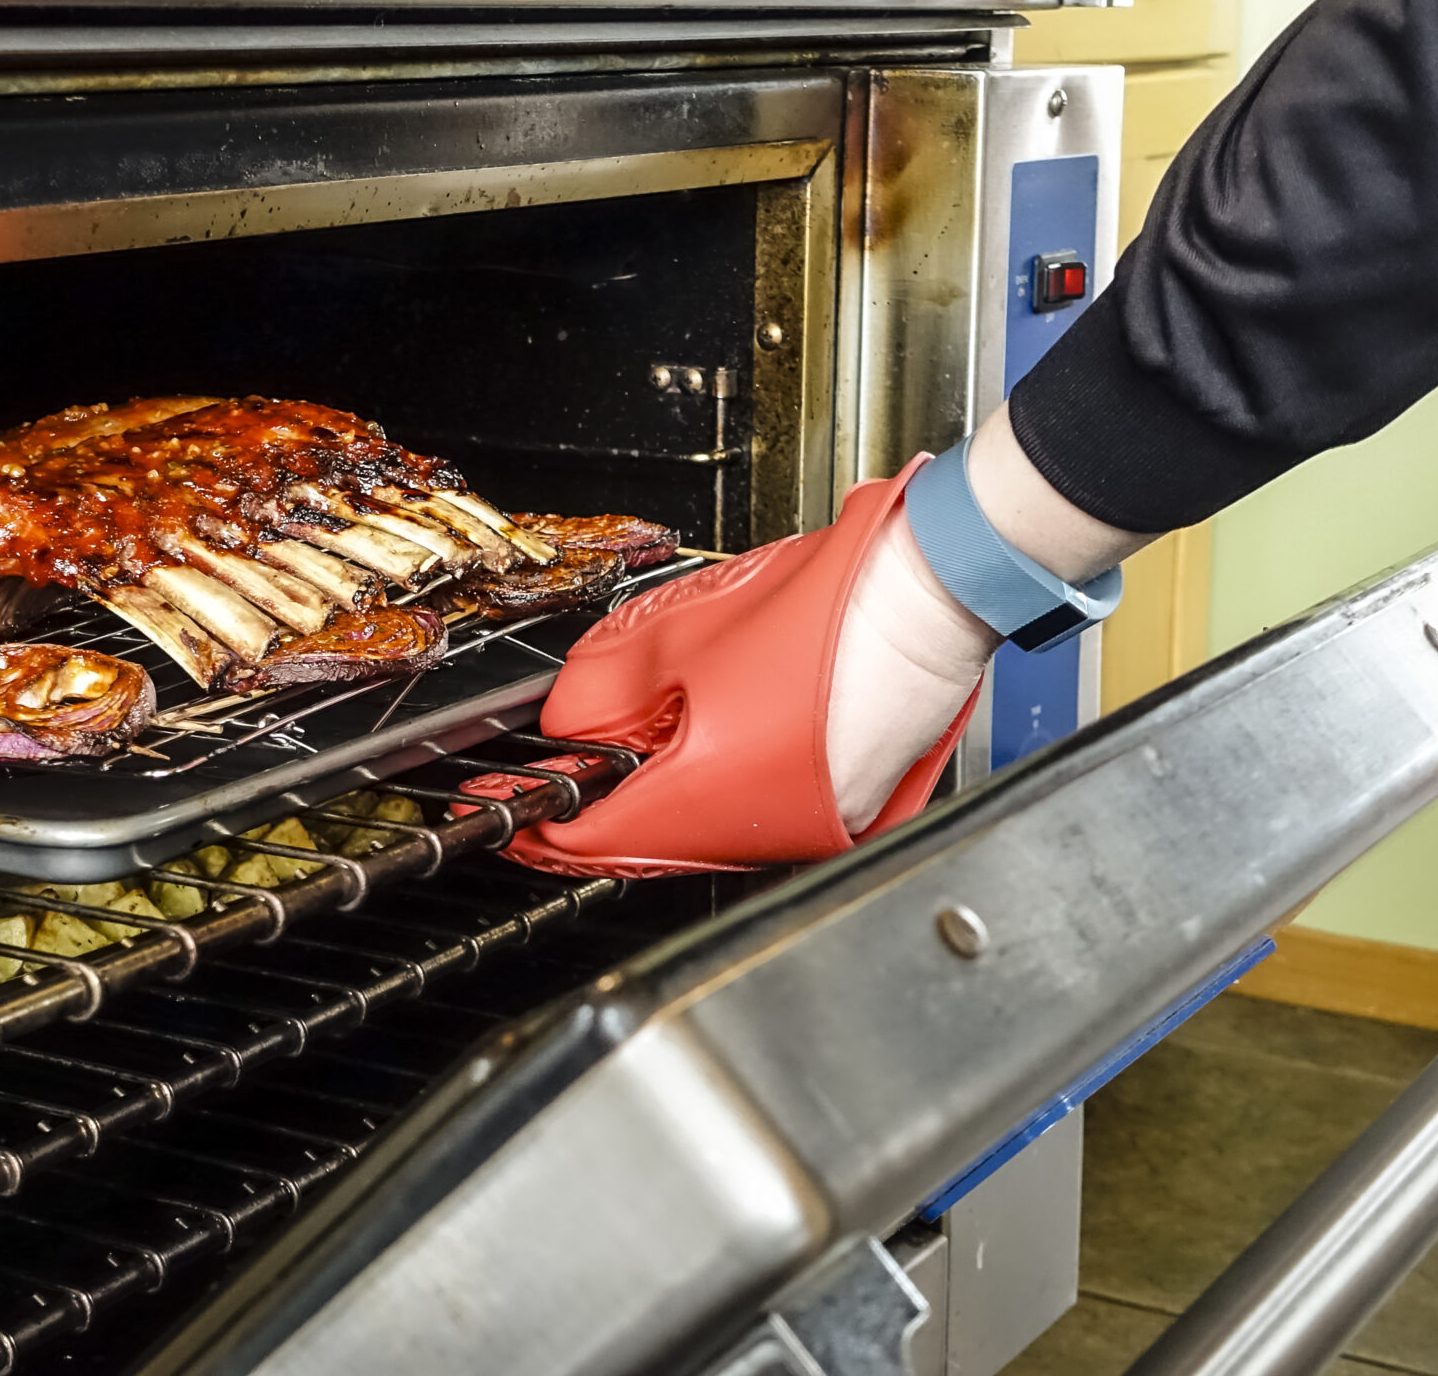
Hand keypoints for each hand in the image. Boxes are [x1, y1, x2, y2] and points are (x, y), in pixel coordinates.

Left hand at [522, 457, 982, 874]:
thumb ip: (597, 694)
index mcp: (710, 797)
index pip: (594, 841)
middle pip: (650, 846)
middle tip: (561, 779)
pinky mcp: (843, 810)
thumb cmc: (826, 608)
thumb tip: (566, 730)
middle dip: (599, 812)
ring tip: (633, 749)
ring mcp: (811, 828)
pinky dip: (717, 792)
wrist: (929, 591)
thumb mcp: (673, 637)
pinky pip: (755, 818)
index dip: (541, 824)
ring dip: (659, 801)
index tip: (508, 811)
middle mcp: (763, 833)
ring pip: (703, 834)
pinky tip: (706, 745)